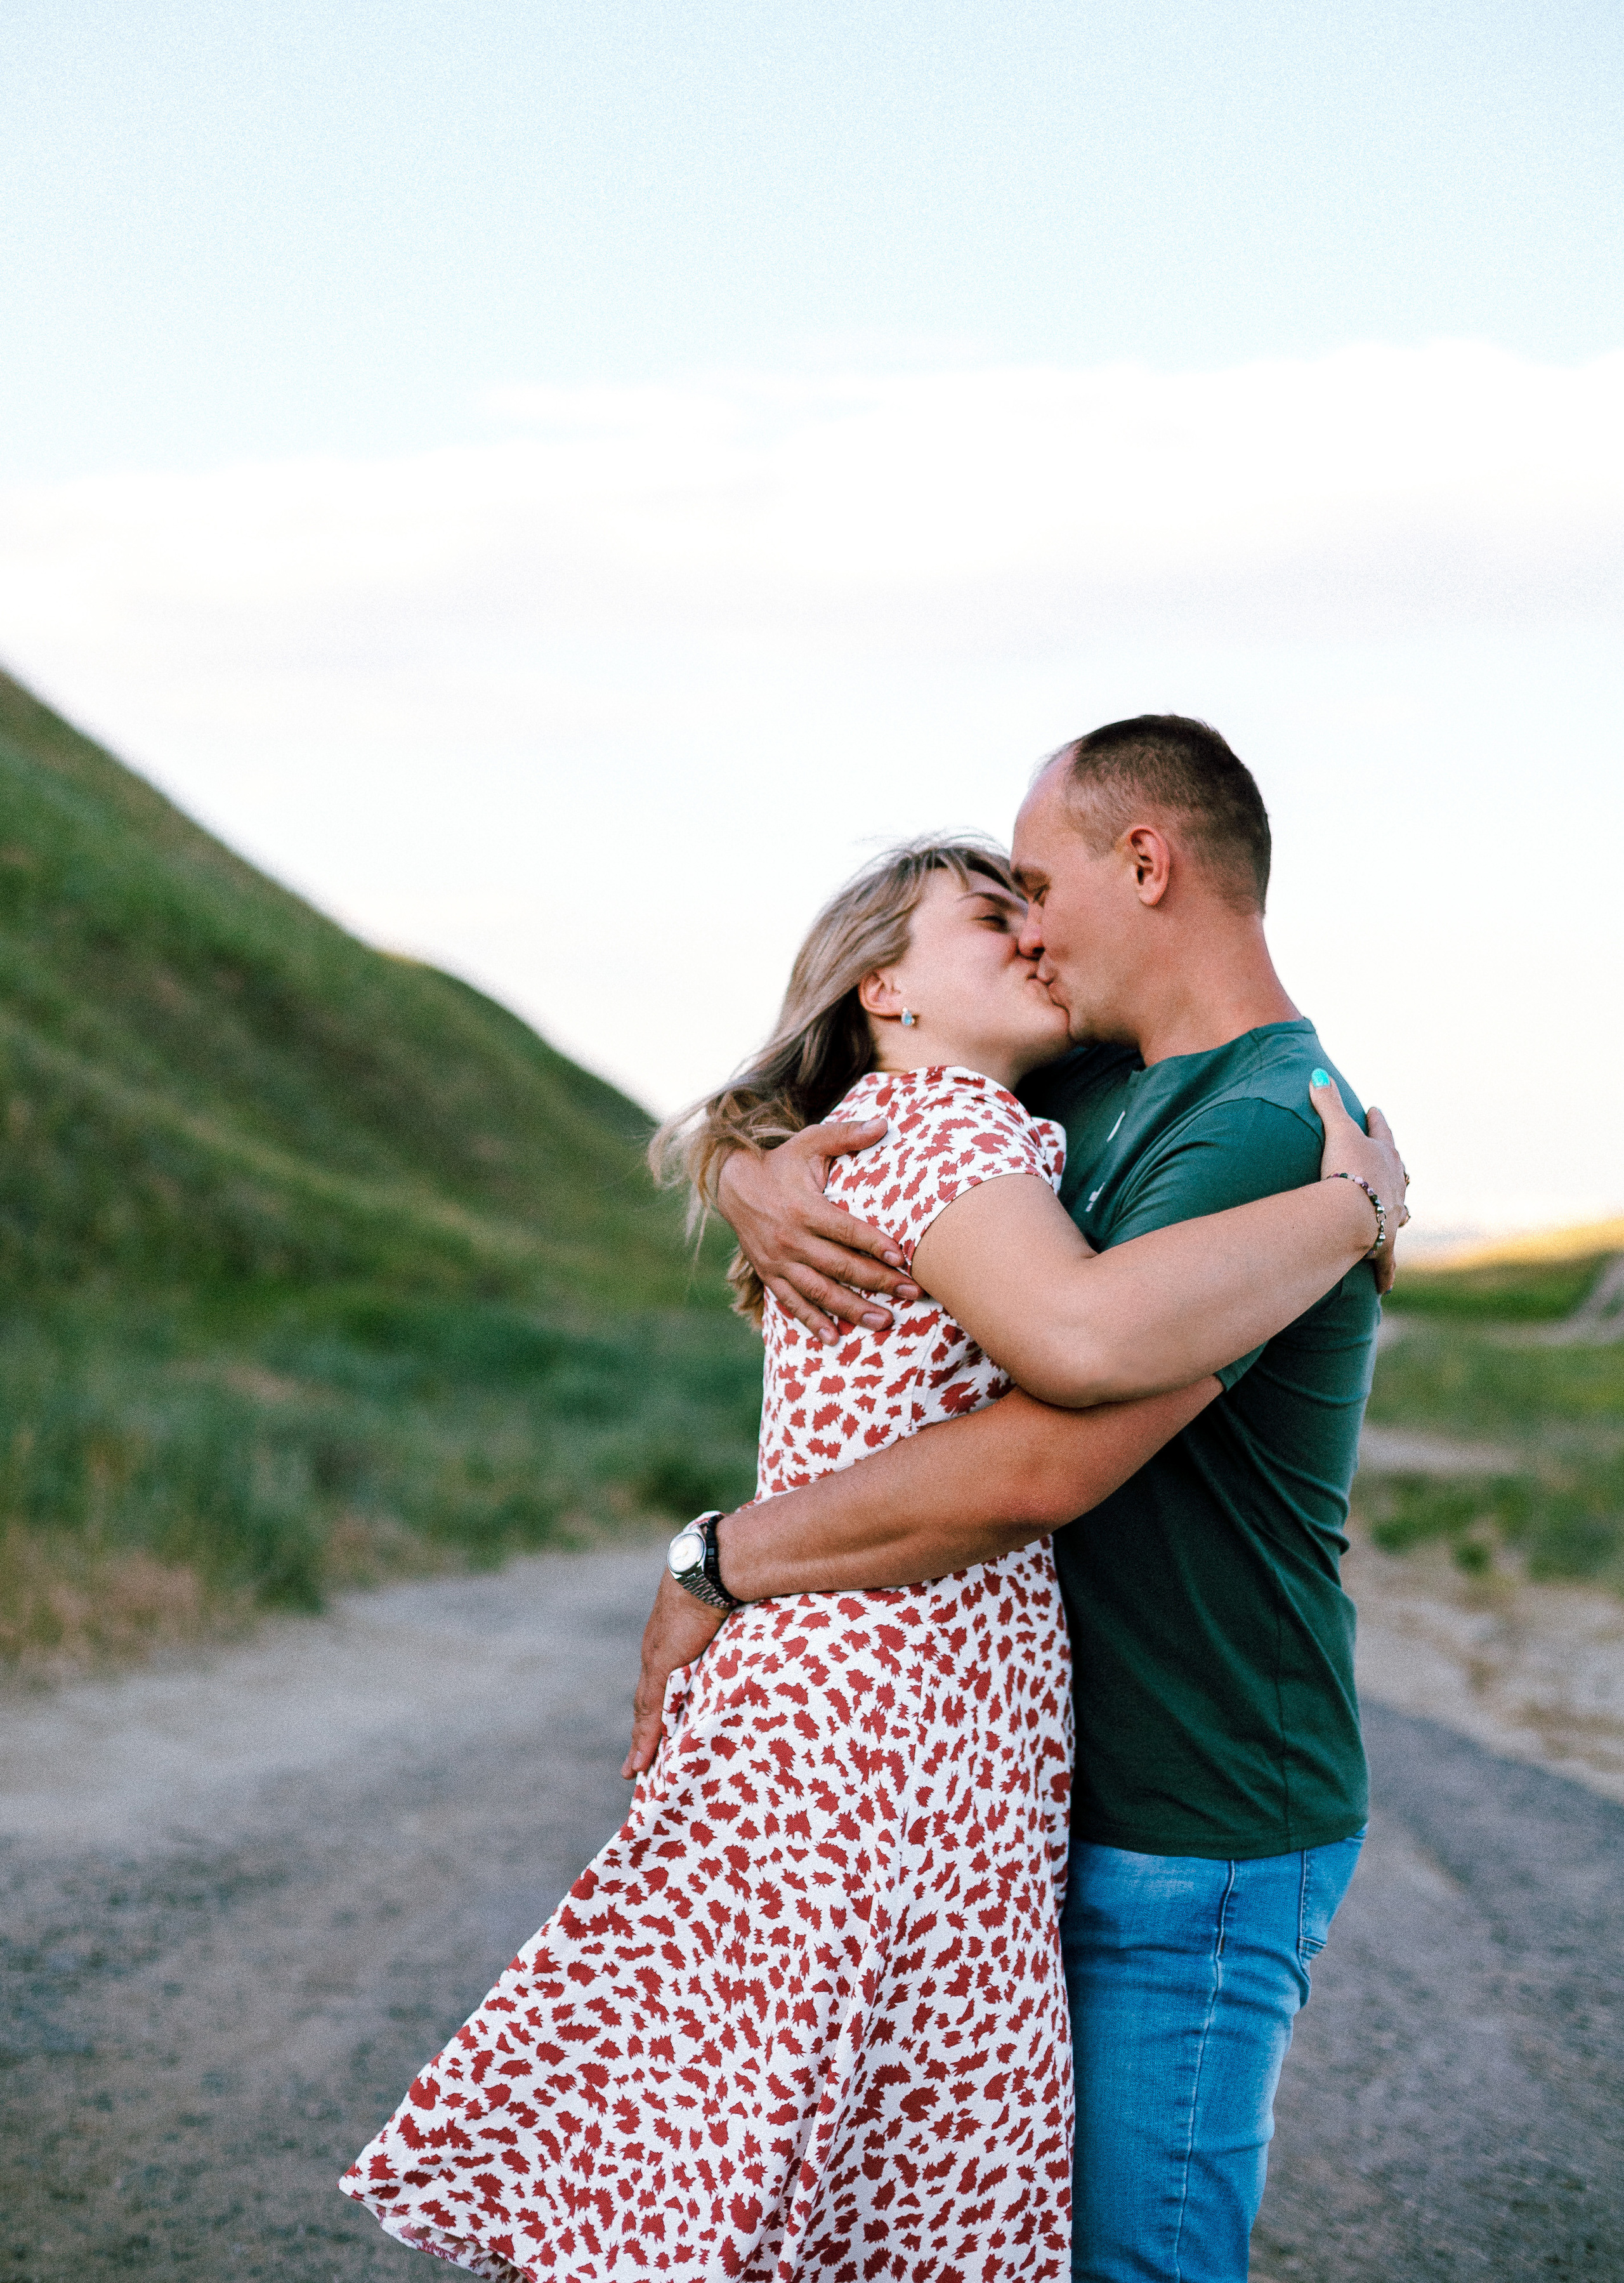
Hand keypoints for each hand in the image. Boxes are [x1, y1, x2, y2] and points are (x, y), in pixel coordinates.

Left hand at [621, 1569, 726, 1778]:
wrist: (708, 1568)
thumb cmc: (721, 1579)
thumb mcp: (722, 1607)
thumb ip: (726, 1619)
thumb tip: (750, 1612)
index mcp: (669, 1640)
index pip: (659, 1681)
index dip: (655, 1707)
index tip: (653, 1731)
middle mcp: (656, 1652)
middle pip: (647, 1702)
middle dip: (643, 1732)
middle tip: (636, 1763)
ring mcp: (656, 1661)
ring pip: (645, 1712)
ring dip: (641, 1743)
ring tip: (635, 1771)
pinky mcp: (660, 1669)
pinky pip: (650, 1713)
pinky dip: (645, 1740)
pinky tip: (639, 1764)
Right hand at [717, 1123, 921, 1342]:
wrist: (732, 1183)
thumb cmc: (781, 1162)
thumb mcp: (809, 1142)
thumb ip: (846, 1134)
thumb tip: (884, 1123)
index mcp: (804, 1208)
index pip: (846, 1230)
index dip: (875, 1244)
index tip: (903, 1258)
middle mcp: (790, 1238)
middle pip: (840, 1265)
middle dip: (877, 1282)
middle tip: (911, 1294)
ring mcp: (778, 1261)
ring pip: (819, 1291)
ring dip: (852, 1309)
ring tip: (884, 1322)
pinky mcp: (769, 1274)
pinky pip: (791, 1303)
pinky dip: (812, 1322)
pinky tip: (835, 1338)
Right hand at [1309, 1072, 1410, 1295]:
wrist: (1354, 1212)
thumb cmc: (1348, 1171)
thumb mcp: (1338, 1131)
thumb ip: (1327, 1103)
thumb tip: (1317, 1075)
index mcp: (1384, 1156)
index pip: (1382, 1133)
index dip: (1377, 1121)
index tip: (1376, 1111)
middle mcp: (1395, 1185)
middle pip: (1399, 1173)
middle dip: (1395, 1169)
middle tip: (1394, 1165)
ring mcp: (1392, 1215)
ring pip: (1400, 1212)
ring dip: (1398, 1212)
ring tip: (1399, 1215)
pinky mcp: (1383, 1245)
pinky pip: (1385, 1261)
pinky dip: (1385, 1272)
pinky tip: (1385, 1286)